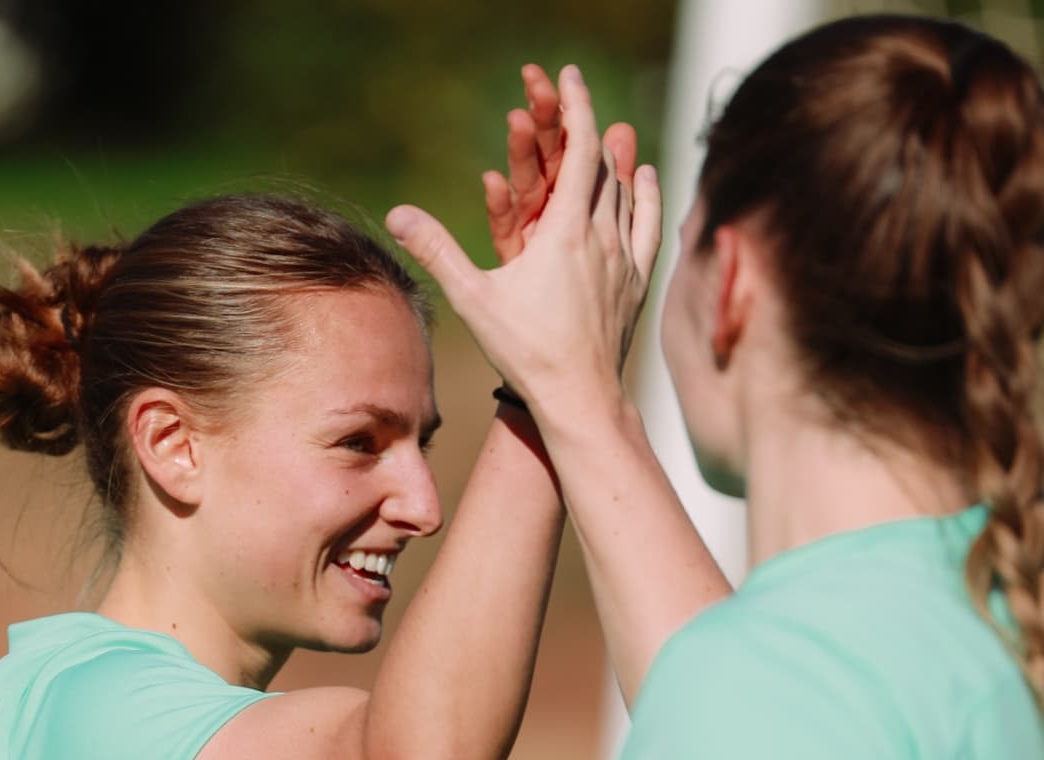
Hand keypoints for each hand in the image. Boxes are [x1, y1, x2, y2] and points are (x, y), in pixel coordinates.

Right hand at [391, 65, 661, 412]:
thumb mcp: (474, 298)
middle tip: (570, 97)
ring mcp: (624, 259)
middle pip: (602, 164)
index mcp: (568, 233)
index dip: (576, 106)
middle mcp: (603, 238)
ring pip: (625, 191)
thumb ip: (437, 251)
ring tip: (606, 129)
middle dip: (584, 124)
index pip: (580, 150)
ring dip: (613, 155)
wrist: (581, 399)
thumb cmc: (526, 351)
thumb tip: (396, 215)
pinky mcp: (636, 281)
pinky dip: (646, 192)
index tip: (567, 75)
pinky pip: (647, 223)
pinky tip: (645, 178)